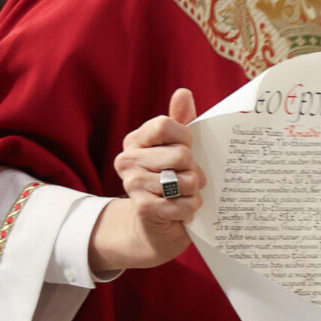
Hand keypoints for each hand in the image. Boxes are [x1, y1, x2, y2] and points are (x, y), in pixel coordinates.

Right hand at [90, 89, 207, 273]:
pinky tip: (182, 211)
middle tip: (188, 180)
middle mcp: (128, 160)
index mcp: (135, 140)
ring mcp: (132, 184)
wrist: (155, 227)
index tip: (187, 148)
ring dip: (192, 192)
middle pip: (180, 154)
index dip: (185, 138)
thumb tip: (183, 93)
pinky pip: (181, 203)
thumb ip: (180, 121)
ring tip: (184, 195)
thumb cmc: (170, 182)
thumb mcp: (176, 149)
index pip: (165, 125)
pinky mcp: (143, 208)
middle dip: (193, 170)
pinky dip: (189, 209)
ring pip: (184, 180)